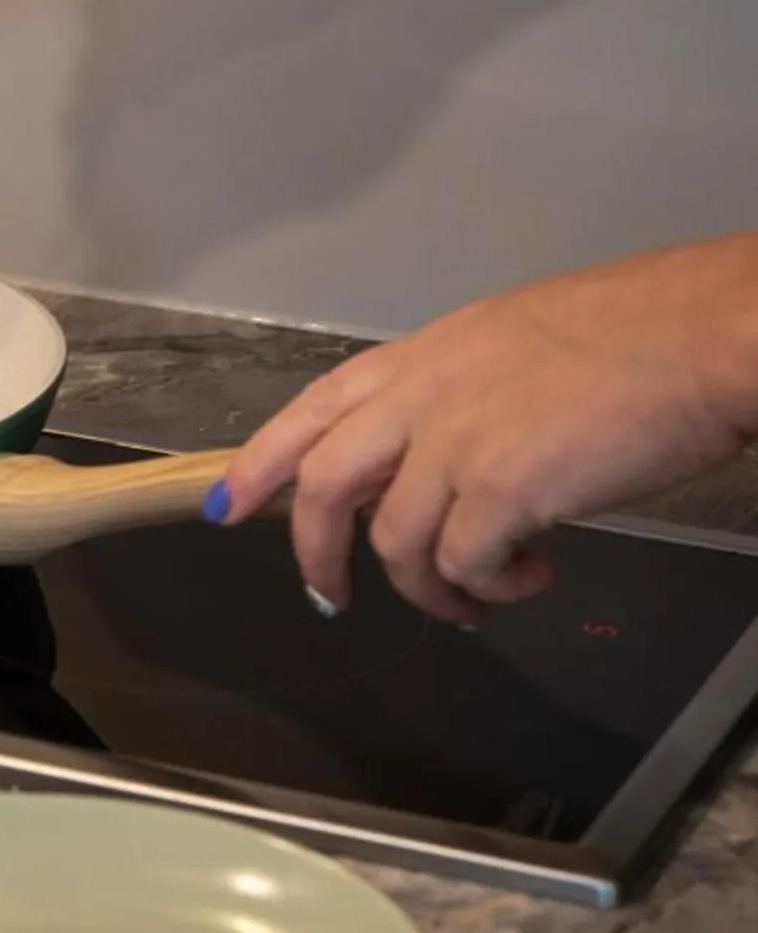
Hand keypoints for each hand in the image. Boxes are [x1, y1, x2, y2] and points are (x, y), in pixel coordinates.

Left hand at [217, 238, 757, 625]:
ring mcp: (457, 441)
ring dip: (428, 589)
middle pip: (322, 484)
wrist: (703, 336)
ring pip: (394, 542)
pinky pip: (461, 566)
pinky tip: (532, 576)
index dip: (263, 458)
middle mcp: (425, 395)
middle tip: (328, 597)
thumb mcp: (517, 342)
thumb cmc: (638, 335)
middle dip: (313, 551)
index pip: (316, 406)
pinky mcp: (502, 489)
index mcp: (426, 355)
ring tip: (477, 598)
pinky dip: (487, 588)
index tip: (230, 502)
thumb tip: (450, 456)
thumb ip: (464, 394)